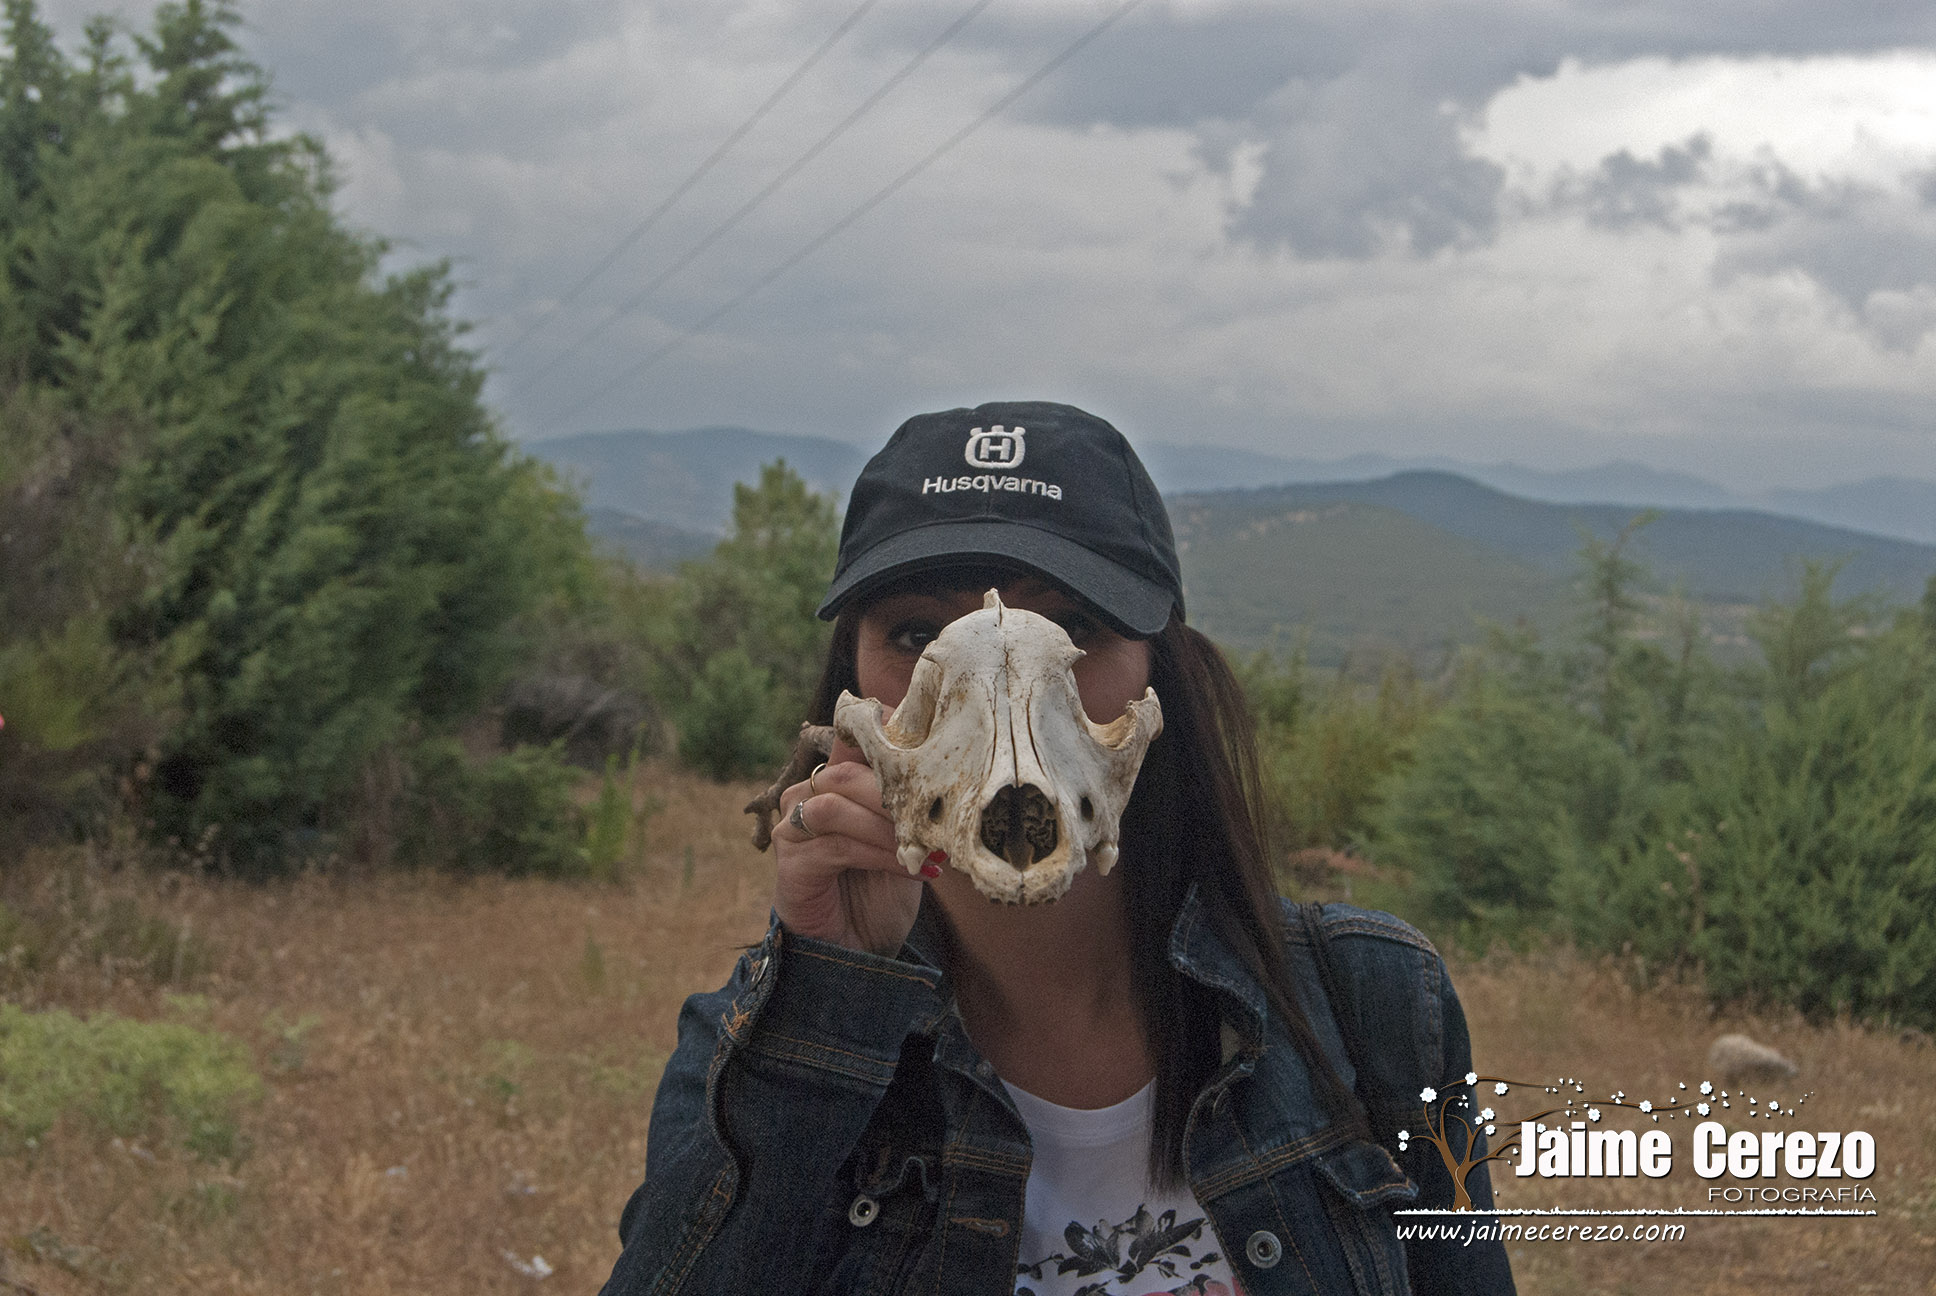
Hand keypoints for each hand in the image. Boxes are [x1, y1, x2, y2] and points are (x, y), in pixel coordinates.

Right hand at [771, 735, 931, 956]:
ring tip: (920, 850)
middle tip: (930, 818)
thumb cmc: (880, 892)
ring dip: (884, 828)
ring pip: (835, 808)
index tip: (926, 741)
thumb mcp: (904, 842)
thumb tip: (949, 778)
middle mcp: (805, 798)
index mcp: (833, 784)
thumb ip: (909, 809)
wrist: (857, 951)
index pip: (852, 744)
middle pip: (844, 774)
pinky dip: (879, 857)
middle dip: (893, 795)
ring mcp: (792, 830)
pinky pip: (835, 847)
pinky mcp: (789, 864)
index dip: (884, 733)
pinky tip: (910, 870)